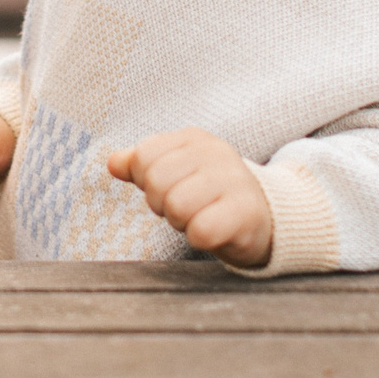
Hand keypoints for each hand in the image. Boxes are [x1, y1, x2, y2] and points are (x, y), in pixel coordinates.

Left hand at [106, 129, 274, 268]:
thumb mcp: (176, 172)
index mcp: (194, 139)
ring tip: (201, 217)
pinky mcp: (247, 213)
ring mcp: (235, 180)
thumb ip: (142, 164)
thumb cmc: (210, 194)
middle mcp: (216, 153)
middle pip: (156, 182)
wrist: (266, 217)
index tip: (170, 189)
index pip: (143, 156)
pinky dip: (200, 238)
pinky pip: (202, 231)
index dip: (147, 181)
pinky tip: (215, 231)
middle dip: (163, 204)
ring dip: (182, 222)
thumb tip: (113, 163)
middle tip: (186, 209)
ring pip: (176, 206)